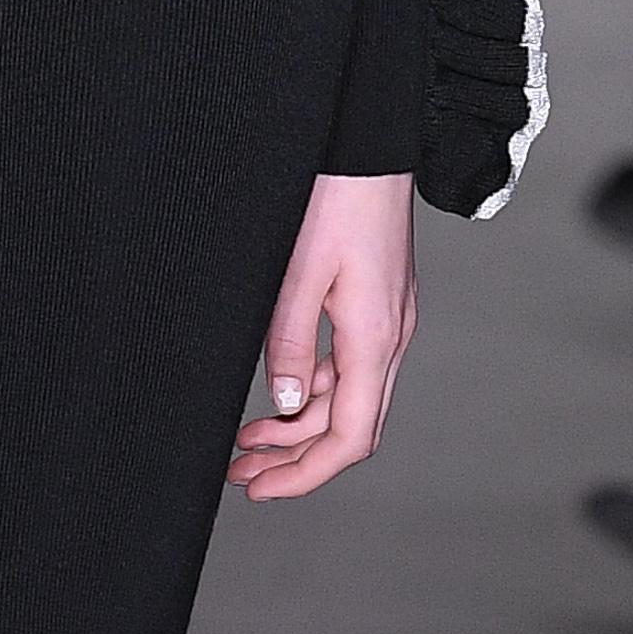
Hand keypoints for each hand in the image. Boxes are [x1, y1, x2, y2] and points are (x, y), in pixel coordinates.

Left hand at [230, 170, 416, 501]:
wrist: (366, 144)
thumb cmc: (335, 194)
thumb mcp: (298, 271)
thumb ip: (289, 343)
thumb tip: (287, 405)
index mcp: (374, 337)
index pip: (349, 437)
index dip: (305, 475)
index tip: (261, 489)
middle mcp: (389, 337)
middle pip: (350, 429)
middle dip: (296, 461)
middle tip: (242, 475)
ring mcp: (387, 322)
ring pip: (348, 401)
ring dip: (299, 429)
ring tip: (247, 441)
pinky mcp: (376, 306)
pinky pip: (348, 369)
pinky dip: (312, 392)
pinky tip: (277, 397)